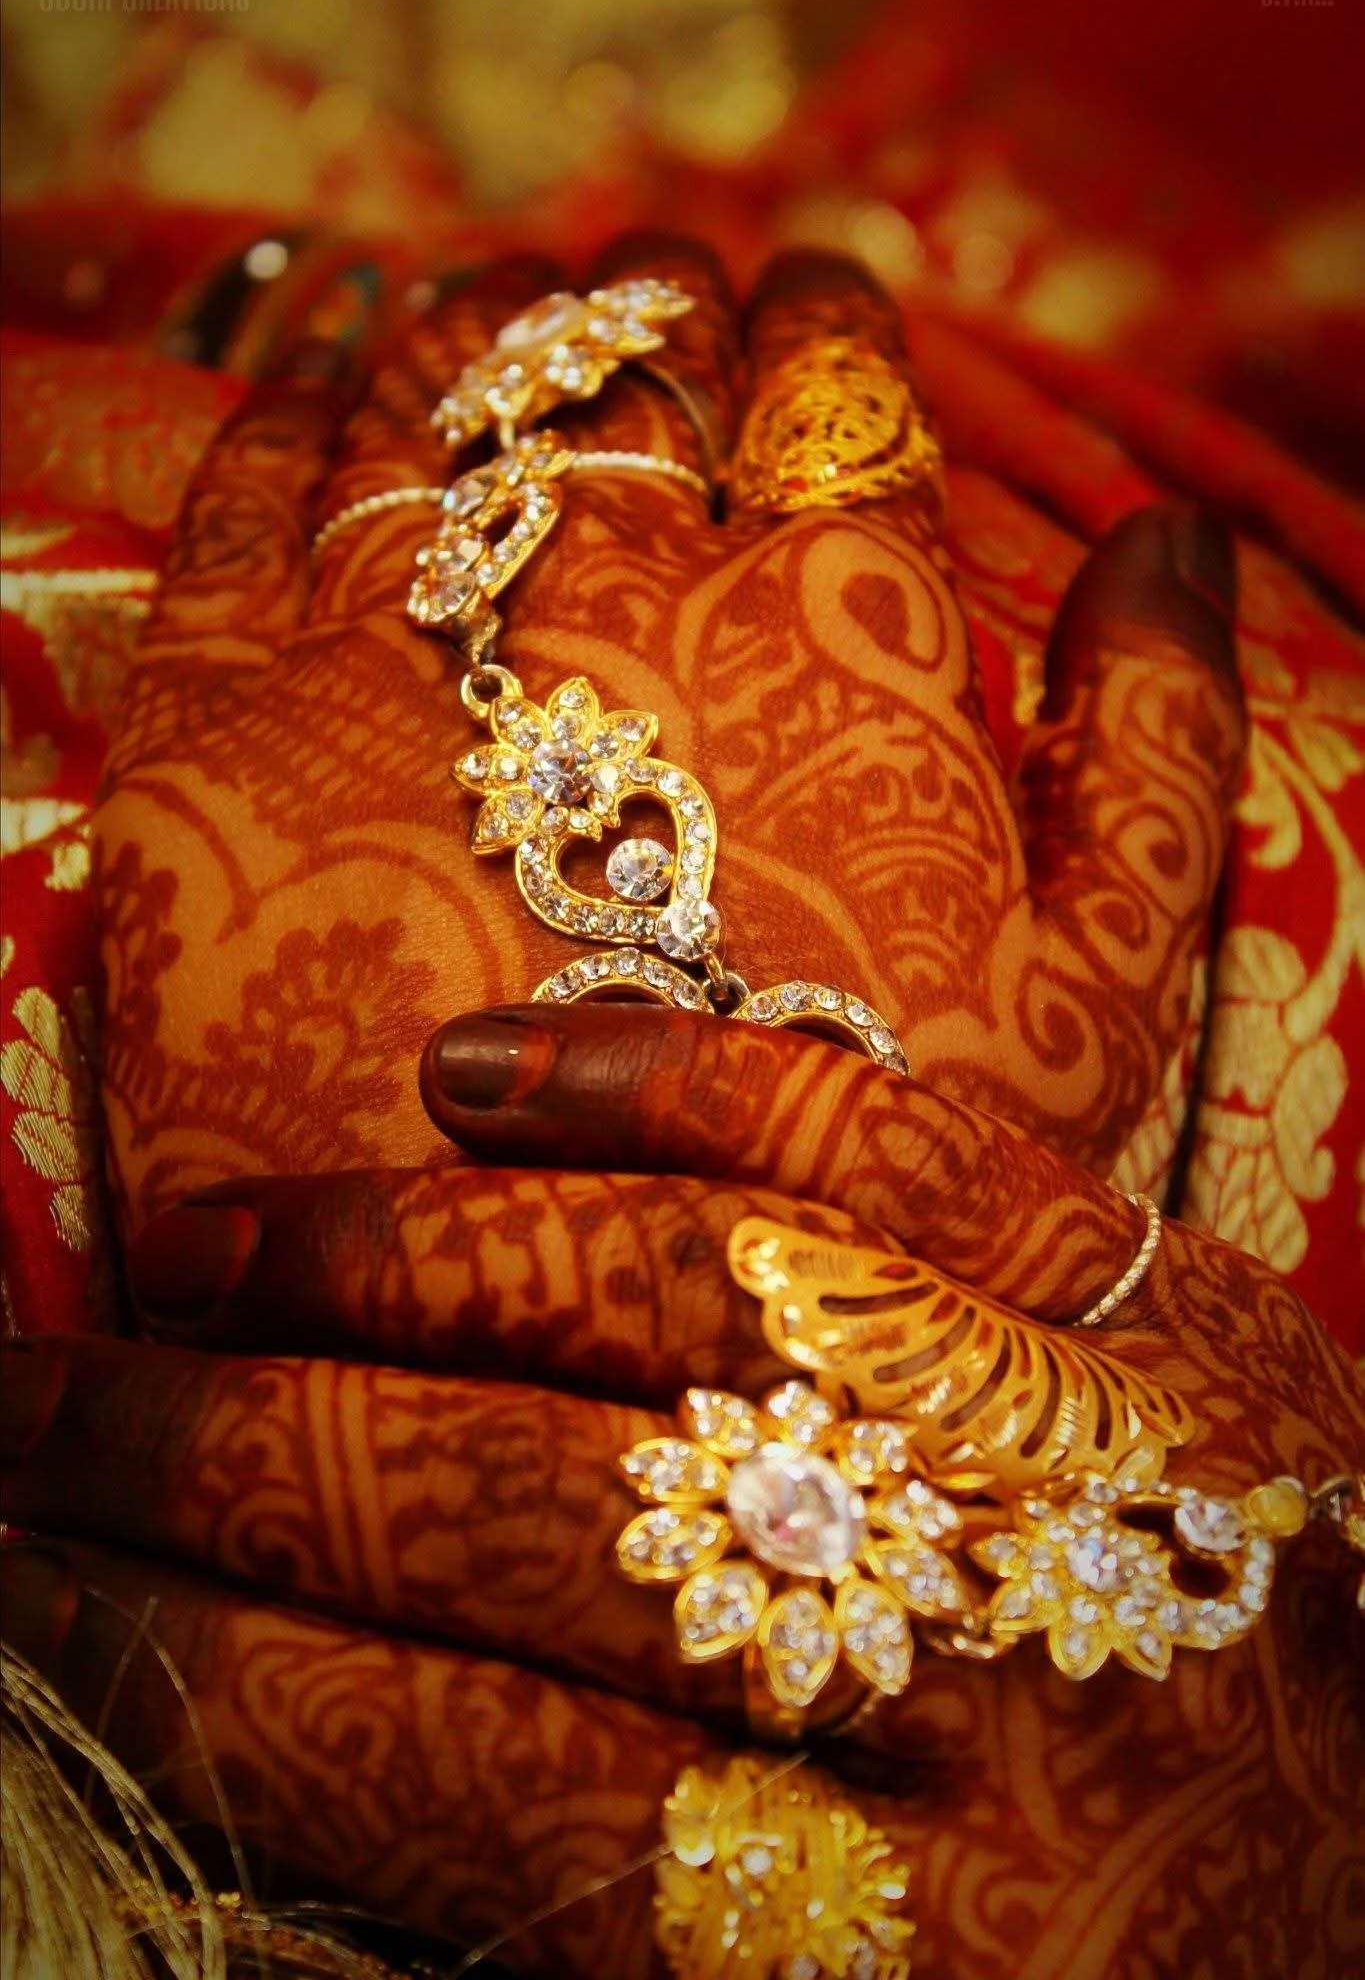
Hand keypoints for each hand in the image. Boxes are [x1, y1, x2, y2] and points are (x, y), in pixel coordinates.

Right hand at [5, 1014, 1359, 1977]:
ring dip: (378, 1266)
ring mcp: (1094, 1454)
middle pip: (502, 1517)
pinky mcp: (1179, 1320)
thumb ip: (576, 1936)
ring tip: (189, 1260)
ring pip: (664, 1296)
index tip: (34, 1589)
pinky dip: (676, 1086)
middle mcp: (984, 1677)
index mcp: (886, 1961)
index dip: (181, 1663)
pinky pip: (900, 1148)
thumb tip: (258, 1829)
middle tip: (30, 1407)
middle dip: (207, 1457)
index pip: (424, 1769)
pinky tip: (470, 1071)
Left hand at [93, 238, 1245, 1228]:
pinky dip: (288, 387)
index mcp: (842, 635)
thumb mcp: (1092, 1010)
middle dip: (655, 301)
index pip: (841, 385)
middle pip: (640, 362)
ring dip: (486, 324)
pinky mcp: (222, 724)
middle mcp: (631, 596)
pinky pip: (244, 487)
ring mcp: (412, 646)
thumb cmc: (846, 1203)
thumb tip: (1174, 533)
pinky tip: (327, 341)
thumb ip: (1161, 759)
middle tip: (654, 283)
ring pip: (448, 394)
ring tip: (502, 301)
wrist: (542, 1357)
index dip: (830, 319)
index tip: (814, 297)